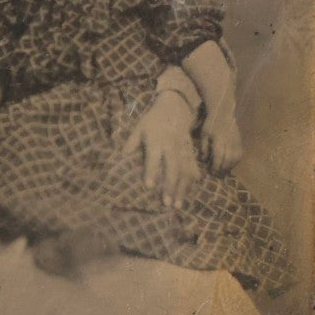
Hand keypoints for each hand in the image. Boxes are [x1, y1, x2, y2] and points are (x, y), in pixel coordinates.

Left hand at [122, 92, 200, 207]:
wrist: (175, 109)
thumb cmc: (152, 121)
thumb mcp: (139, 128)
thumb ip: (131, 143)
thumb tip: (121, 157)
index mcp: (156, 139)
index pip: (153, 157)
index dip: (152, 171)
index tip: (149, 186)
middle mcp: (171, 146)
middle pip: (173, 167)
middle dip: (170, 186)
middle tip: (166, 203)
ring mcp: (183, 150)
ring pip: (185, 171)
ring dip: (182, 189)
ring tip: (177, 205)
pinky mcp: (191, 152)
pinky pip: (193, 169)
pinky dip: (191, 183)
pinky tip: (187, 196)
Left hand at [200, 108, 242, 174]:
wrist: (223, 113)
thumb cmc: (210, 124)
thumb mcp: (203, 134)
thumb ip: (204, 147)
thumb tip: (204, 160)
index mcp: (218, 140)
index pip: (219, 157)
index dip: (216, 166)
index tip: (211, 172)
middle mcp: (229, 142)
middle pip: (228, 160)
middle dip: (222, 169)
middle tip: (217, 174)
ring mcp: (236, 142)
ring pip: (235, 158)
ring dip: (229, 167)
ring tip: (223, 171)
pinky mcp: (240, 141)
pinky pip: (240, 154)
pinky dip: (235, 161)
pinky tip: (230, 164)